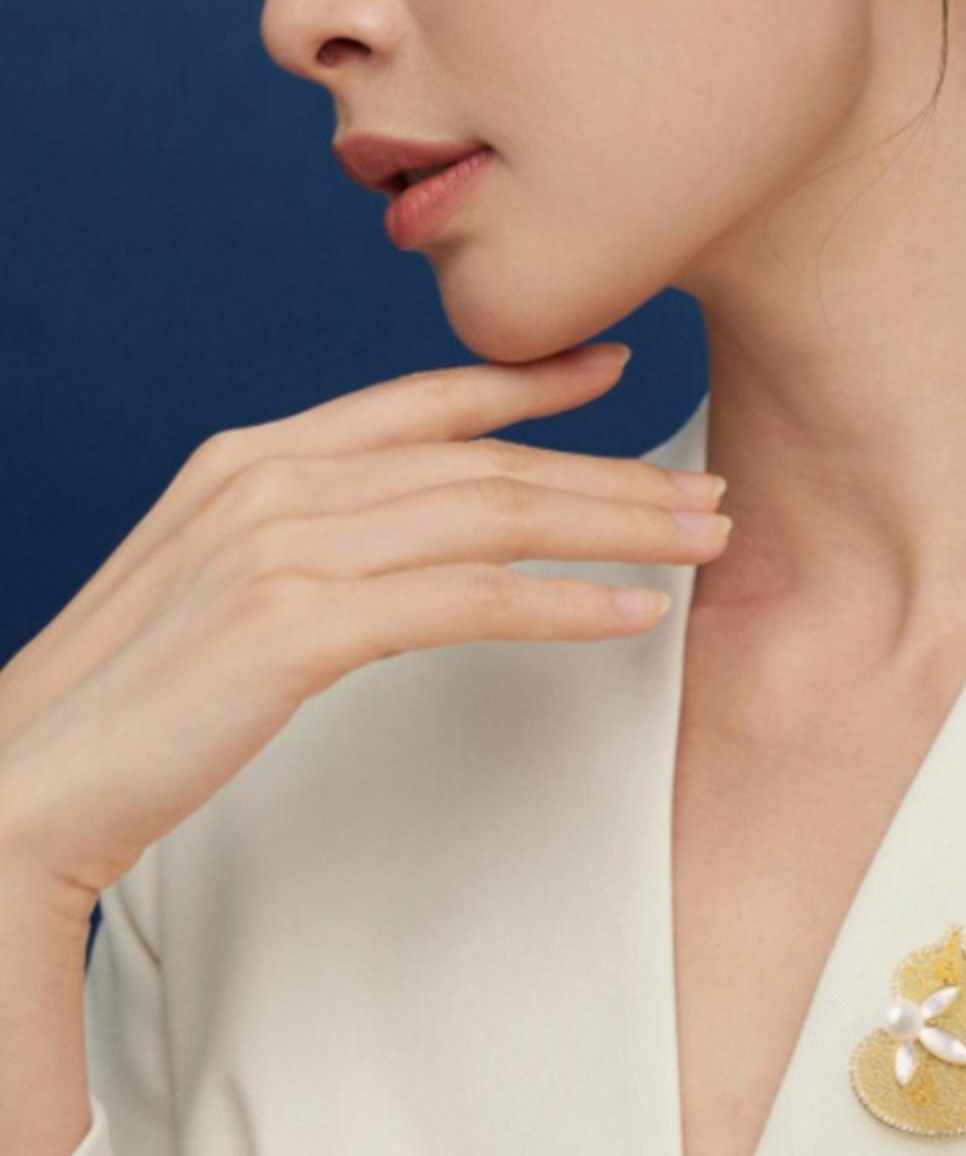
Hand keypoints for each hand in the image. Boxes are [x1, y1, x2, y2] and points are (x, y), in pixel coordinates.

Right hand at [0, 343, 729, 920]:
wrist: (25, 783)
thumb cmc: (135, 701)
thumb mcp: (223, 588)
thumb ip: (312, 544)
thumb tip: (406, 547)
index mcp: (255, 459)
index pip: (422, 400)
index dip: (529, 384)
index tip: (615, 372)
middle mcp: (271, 479)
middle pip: (483, 460)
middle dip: (610, 474)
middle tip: (708, 492)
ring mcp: (279, 545)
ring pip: (491, 516)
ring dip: (613, 527)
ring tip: (702, 541)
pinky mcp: (293, 624)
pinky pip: (466, 599)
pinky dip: (561, 602)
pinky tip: (633, 613)